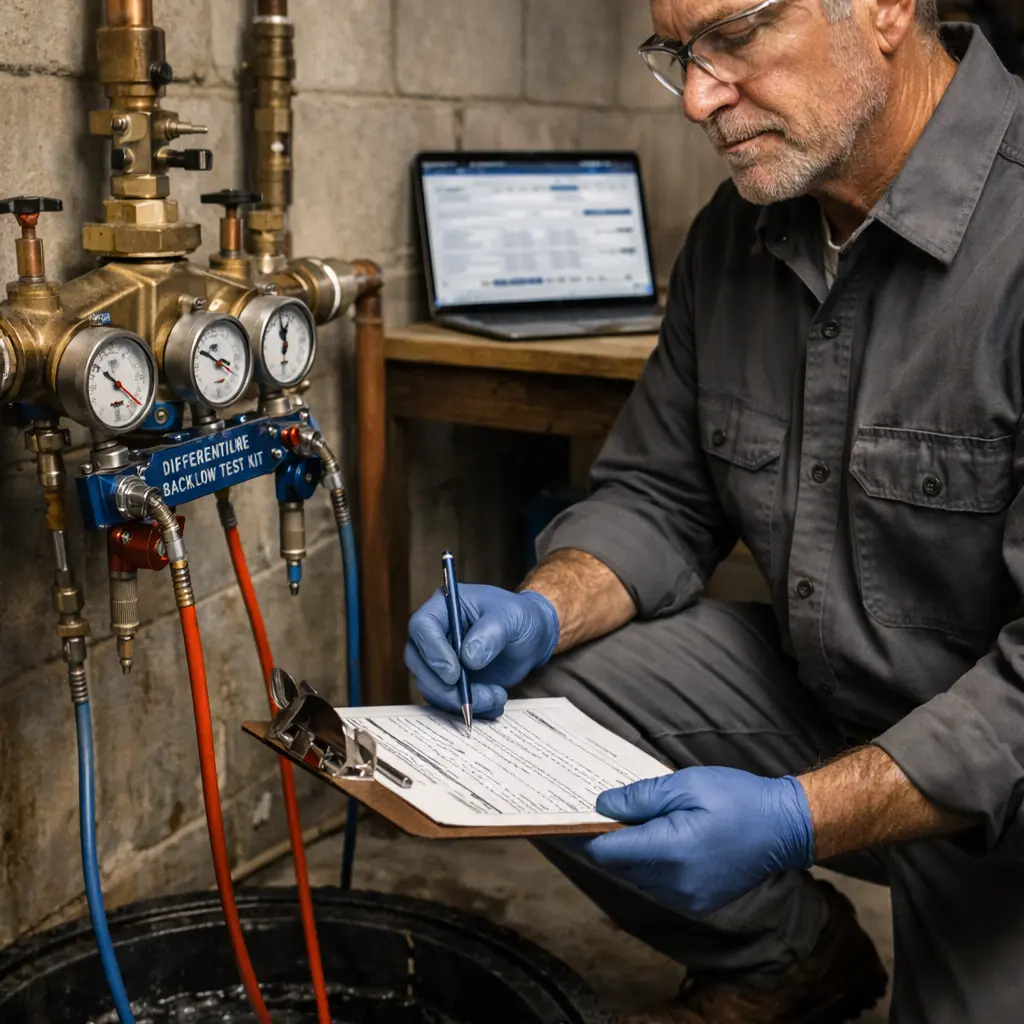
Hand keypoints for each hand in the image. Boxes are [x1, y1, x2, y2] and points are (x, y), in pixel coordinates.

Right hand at [405, 584, 559, 718]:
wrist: (530, 637)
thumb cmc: (517, 616)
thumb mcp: (511, 618)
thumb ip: (491, 634)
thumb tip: (469, 658)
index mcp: (443, 607)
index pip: (422, 627)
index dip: (432, 651)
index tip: (454, 673)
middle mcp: (435, 634)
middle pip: (417, 661)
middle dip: (442, 686)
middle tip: (471, 697)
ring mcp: (439, 660)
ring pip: (431, 687)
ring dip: (460, 700)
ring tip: (495, 696)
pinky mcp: (449, 683)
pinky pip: (447, 702)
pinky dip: (470, 708)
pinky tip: (495, 702)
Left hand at [584, 766, 813, 916]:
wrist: (785, 827)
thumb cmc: (737, 797)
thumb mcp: (686, 784)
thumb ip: (641, 798)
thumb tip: (602, 806)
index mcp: (670, 851)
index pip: (607, 851)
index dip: (582, 834)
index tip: (564, 817)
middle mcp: (674, 883)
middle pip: (618, 863)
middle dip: (605, 838)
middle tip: (591, 809)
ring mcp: (687, 898)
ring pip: (637, 875)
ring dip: (628, 851)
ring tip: (626, 819)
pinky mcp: (698, 902)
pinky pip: (658, 883)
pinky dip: (649, 862)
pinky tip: (655, 836)